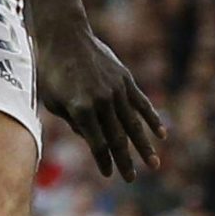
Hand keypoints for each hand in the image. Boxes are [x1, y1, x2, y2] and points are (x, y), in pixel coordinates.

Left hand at [34, 18, 165, 181]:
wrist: (65, 36)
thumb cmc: (52, 71)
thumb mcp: (53, 101)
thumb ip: (72, 122)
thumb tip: (90, 137)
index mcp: (81, 109)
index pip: (97, 144)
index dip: (104, 161)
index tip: (109, 174)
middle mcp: (102, 102)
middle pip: (117, 139)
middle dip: (125, 161)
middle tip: (131, 178)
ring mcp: (116, 90)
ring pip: (134, 125)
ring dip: (144, 147)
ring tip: (154, 164)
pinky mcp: (125, 79)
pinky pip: (142, 103)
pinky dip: (153, 119)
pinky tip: (162, 134)